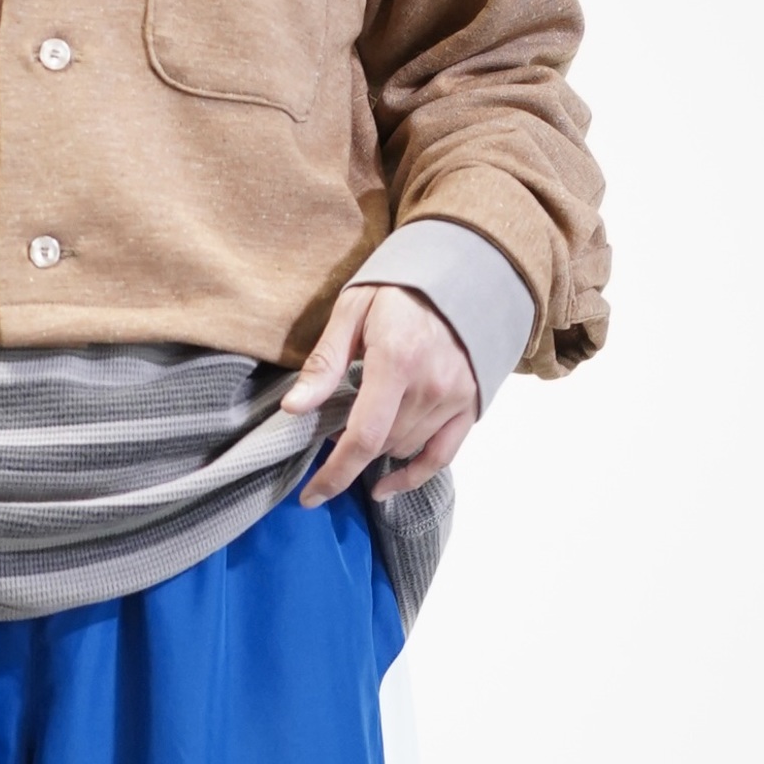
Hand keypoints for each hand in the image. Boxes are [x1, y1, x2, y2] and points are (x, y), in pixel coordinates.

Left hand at [281, 285, 477, 505]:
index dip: (334, 473)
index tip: (311, 496)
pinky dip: (414, 475)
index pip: (363, 436)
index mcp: (397, 360)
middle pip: (381, 444)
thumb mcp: (354, 309)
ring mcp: (454, 397)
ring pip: (405, 448)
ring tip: (364, 426)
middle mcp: (430, 385)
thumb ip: (325, 362)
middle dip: (350, 446)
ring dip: (378, 448)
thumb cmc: (402, 285)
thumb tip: (293, 408)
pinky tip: (387, 484)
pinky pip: (441, 456)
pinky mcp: (469, 403)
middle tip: (334, 424)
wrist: (463, 267)